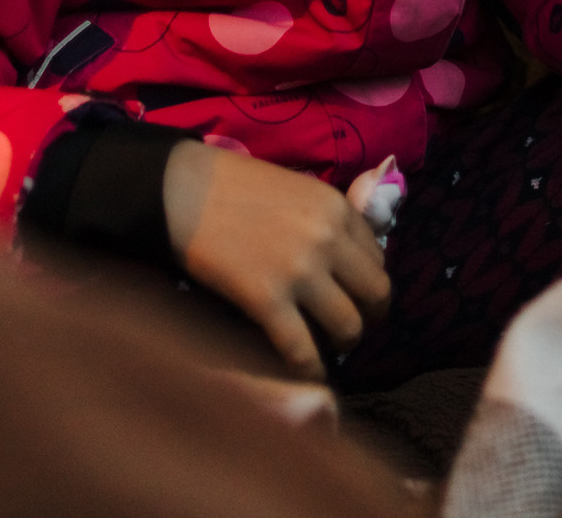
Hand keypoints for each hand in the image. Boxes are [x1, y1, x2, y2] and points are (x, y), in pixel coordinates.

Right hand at [164, 141, 390, 379]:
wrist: (182, 190)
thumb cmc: (233, 185)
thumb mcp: (296, 190)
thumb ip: (324, 221)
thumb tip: (343, 261)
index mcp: (338, 208)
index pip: (378, 257)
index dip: (366, 281)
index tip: (353, 293)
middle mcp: (329, 239)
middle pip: (376, 294)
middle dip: (370, 316)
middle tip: (350, 326)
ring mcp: (300, 271)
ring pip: (348, 326)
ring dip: (343, 343)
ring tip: (328, 348)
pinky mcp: (266, 300)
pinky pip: (302, 349)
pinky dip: (309, 370)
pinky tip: (306, 375)